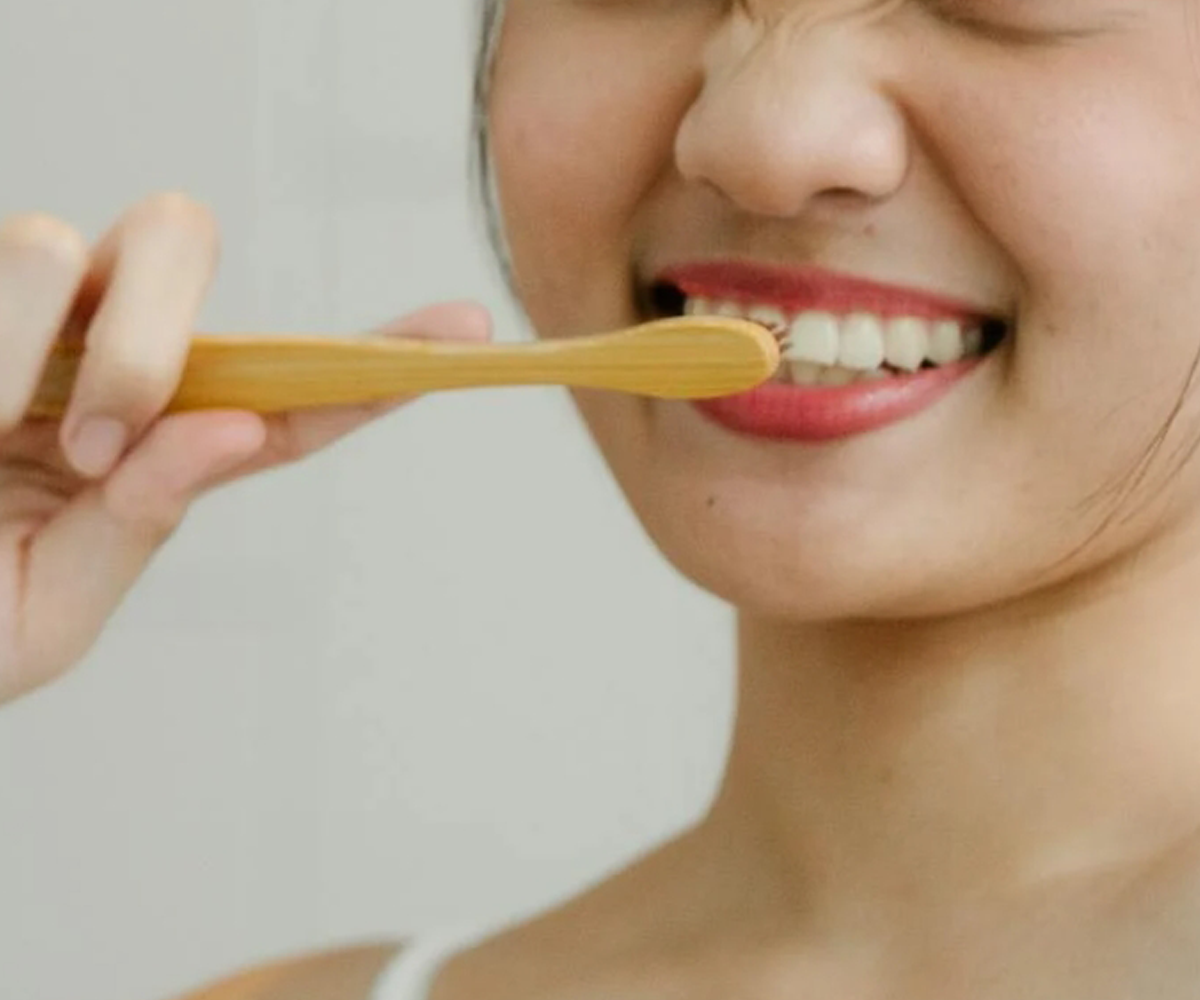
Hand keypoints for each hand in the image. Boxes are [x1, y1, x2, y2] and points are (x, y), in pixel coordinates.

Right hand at [0, 192, 489, 703]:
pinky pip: (9, 258)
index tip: (466, 333)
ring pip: (70, 237)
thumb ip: (139, 525)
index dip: (375, 364)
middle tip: (98, 441)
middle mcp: (95, 359)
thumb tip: (234, 429)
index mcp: (154, 448)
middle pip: (183, 242)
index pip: (285, 394)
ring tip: (6, 438)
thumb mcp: (43, 615)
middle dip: (160, 331)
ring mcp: (15, 319)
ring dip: (64, 344)